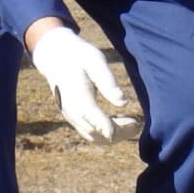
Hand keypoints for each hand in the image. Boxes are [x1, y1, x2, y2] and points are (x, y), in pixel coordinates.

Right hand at [28, 25, 132, 142]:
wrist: (55, 57)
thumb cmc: (79, 55)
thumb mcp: (95, 61)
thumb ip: (108, 81)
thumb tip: (123, 102)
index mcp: (77, 96)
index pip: (96, 121)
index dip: (116, 129)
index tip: (135, 126)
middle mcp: (71, 111)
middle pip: (96, 134)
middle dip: (120, 133)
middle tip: (139, 123)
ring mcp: (70, 116)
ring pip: (94, 137)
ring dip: (115, 135)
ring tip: (134, 123)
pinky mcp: (73, 117)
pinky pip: (90, 132)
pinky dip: (107, 132)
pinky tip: (121, 121)